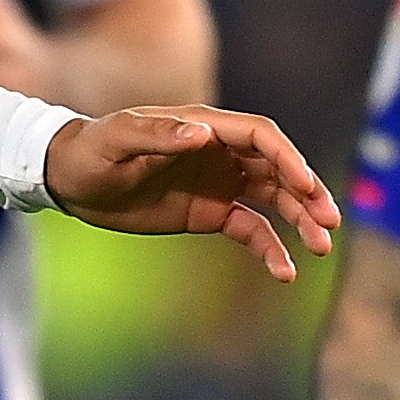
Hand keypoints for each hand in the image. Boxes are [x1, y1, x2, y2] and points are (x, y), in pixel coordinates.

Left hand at [39, 102, 338, 277]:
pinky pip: (251, 229)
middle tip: (329, 222)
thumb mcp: (118, 139)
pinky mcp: (210, 212)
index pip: (260, 137)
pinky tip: (285, 272)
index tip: (306, 186)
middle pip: (278, 168)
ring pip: (274, 199)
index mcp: (205, 127)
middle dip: (307, 193)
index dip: (288, 159)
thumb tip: (202, 134)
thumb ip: (158, 135)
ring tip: (322, 248)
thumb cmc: (91, 150)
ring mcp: (219, 182)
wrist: (70, 178)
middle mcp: (221, 152)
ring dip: (300, 221)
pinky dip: (270, 248)